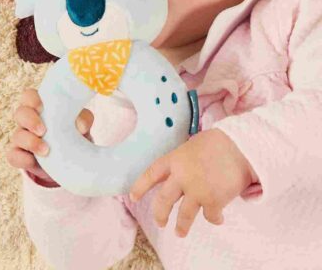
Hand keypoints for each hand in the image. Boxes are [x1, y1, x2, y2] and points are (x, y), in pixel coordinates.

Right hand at [6, 88, 93, 186]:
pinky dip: (22, 159)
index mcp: (40, 106)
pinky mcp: (20, 155)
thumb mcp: (81, 122)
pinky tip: (32, 161)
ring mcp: (22, 137)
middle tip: (43, 130)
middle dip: (30, 121)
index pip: (29, 96)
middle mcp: (28, 119)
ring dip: (30, 142)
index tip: (41, 107)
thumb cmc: (72, 130)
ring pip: (17, 135)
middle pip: (19, 113)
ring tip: (46, 150)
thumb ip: (83, 119)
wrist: (70, 157)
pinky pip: (13, 156)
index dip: (32, 100)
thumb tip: (81, 126)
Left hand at [129, 128, 257, 237]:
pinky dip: (214, 218)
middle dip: (160, 214)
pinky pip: (209, 216)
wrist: (241, 146)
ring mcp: (196, 190)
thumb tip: (178, 172)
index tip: (133, 197)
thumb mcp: (192, 146)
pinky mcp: (212, 201)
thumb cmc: (217, 142)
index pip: (151, 174)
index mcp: (174, 159)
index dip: (140, 186)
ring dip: (181, 226)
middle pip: (163, 201)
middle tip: (160, 222)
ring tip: (180, 232)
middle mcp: (181, 176)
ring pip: (183, 215)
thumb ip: (182, 160)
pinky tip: (218, 218)